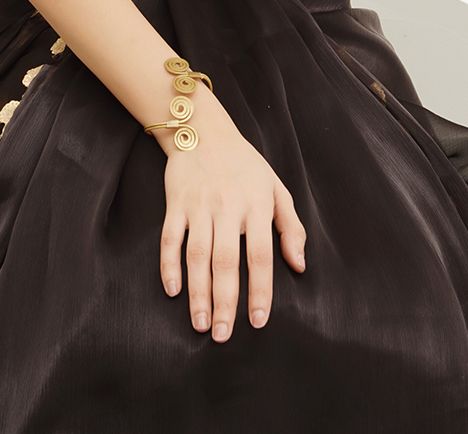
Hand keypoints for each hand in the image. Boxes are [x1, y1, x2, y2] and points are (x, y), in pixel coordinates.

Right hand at [157, 87, 306, 340]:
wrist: (204, 131)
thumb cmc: (245, 165)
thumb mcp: (276, 188)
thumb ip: (291, 227)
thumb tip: (298, 265)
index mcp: (257, 205)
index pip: (260, 255)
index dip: (260, 290)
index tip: (258, 321)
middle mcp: (228, 207)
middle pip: (226, 261)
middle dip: (225, 301)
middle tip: (223, 335)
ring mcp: (199, 205)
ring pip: (197, 254)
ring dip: (198, 292)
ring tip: (201, 324)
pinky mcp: (176, 202)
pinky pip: (170, 237)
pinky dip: (169, 264)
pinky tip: (172, 289)